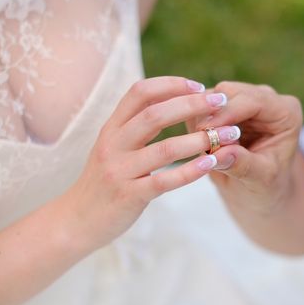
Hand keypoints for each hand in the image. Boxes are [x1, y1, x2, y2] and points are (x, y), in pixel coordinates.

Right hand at [61, 77, 239, 250]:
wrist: (75, 221)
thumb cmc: (102, 182)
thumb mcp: (111, 147)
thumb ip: (133, 127)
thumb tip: (168, 103)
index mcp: (111, 128)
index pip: (140, 92)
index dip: (171, 84)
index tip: (199, 86)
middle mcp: (113, 144)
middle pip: (155, 114)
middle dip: (192, 105)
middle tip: (221, 102)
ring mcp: (119, 170)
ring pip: (164, 148)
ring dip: (200, 139)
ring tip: (228, 135)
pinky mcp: (129, 196)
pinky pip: (164, 181)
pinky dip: (190, 171)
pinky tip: (211, 164)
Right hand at [188, 81, 302, 221]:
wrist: (259, 192)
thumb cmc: (267, 187)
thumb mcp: (261, 180)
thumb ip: (243, 165)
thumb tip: (218, 154)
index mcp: (286, 112)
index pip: (253, 100)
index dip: (227, 113)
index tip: (205, 130)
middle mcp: (266, 99)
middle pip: (229, 92)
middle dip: (211, 115)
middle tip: (198, 141)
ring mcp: (243, 99)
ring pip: (211, 96)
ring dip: (200, 119)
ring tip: (202, 148)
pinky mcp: (224, 106)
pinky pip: (201, 106)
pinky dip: (195, 122)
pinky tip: (199, 143)